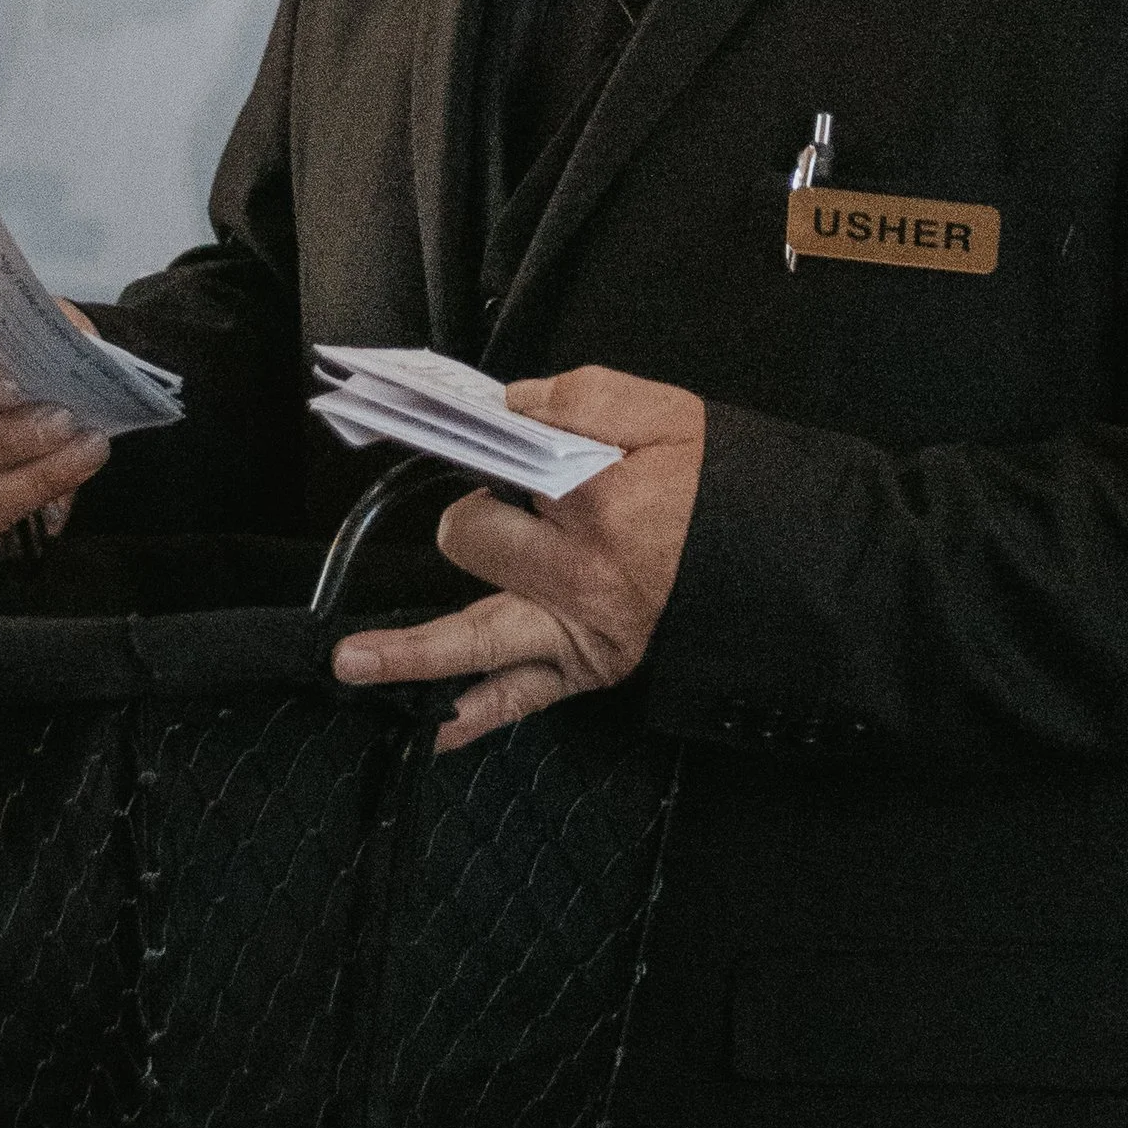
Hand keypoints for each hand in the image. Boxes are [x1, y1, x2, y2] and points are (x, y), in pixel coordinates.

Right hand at [0, 318, 111, 570]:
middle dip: (3, 442)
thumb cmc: (39, 347)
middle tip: (64, 423)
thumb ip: (42, 336)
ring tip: (87, 451)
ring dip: (30, 480)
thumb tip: (67, 357)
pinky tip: (67, 488)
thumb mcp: (42, 323)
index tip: (12, 386)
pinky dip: (33, 504)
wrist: (62, 379)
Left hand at [330, 369, 704, 751]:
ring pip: (475, 639)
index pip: (500, 465)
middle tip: (504, 505)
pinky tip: (427, 729)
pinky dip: (470, 718)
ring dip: (410, 651)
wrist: (776, 557)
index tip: (479, 437)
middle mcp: (579, 572)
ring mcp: (579, 629)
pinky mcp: (587, 667)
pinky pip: (518, 700)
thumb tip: (513, 404)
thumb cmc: (720, 487)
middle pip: (472, 542)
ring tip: (352, 660)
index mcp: (596, 500)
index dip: (485, 449)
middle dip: (472, 518)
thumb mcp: (664, 414)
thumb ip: (581, 397)